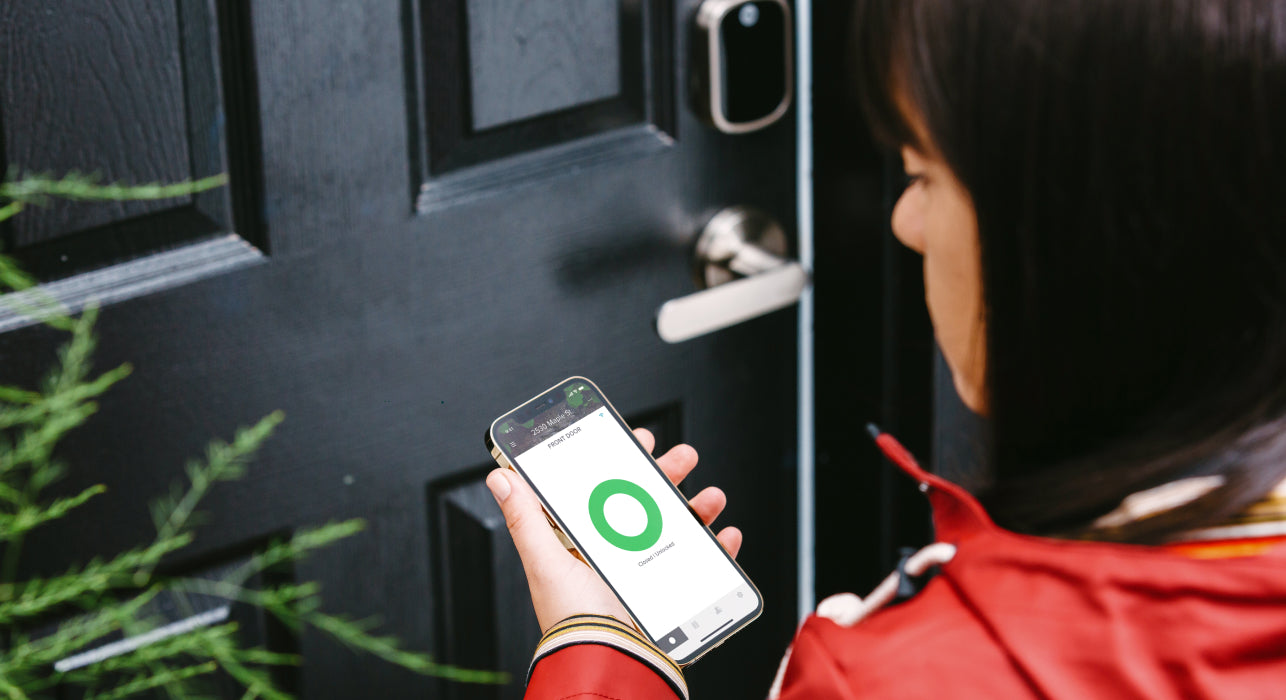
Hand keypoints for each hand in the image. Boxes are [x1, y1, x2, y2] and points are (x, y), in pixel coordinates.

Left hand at [486, 428, 741, 632]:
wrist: (614, 663)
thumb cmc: (575, 623)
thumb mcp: (546, 564)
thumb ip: (526, 519)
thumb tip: (500, 478)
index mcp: (586, 544)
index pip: (605, 492)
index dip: (622, 464)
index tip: (635, 440)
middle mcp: (618, 555)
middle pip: (648, 502)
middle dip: (668, 475)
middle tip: (682, 457)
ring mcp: (650, 572)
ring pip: (680, 527)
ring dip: (700, 506)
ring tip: (710, 498)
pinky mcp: (678, 592)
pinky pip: (706, 563)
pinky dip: (721, 547)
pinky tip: (725, 536)